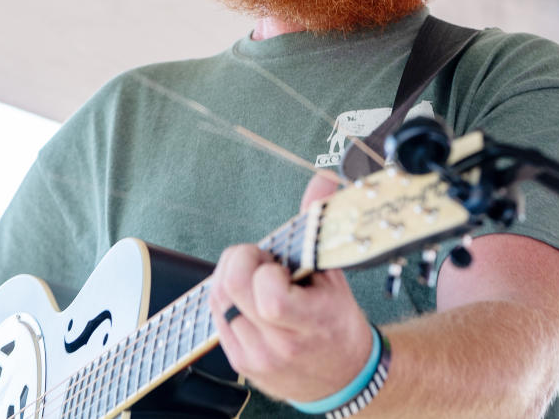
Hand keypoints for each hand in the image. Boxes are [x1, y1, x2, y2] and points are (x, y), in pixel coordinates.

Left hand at [208, 173, 372, 402]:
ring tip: (257, 276)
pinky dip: (227, 295)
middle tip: (261, 260)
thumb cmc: (338, 322)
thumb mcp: (335, 276)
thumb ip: (318, 226)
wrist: (342, 376)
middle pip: (231, 290)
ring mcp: (256, 357)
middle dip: (241, 260)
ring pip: (217, 299)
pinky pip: (216, 314)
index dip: (264, 268)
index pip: (269, 297)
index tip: (277, 262)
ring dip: (231, 276)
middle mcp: (280, 345)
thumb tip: (322, 180)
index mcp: (312, 322)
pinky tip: (248, 295)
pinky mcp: (240, 362)